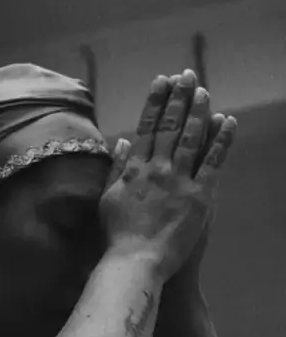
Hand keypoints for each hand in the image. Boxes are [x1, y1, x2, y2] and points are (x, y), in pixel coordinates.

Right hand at [99, 69, 235, 280]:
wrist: (135, 261)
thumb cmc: (117, 235)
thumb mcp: (108, 199)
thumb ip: (116, 169)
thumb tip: (121, 141)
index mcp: (133, 168)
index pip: (146, 127)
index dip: (155, 102)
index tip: (162, 81)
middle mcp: (156, 168)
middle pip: (170, 126)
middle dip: (179, 98)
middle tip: (187, 75)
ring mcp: (178, 180)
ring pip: (191, 138)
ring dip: (199, 111)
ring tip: (204, 90)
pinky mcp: (199, 196)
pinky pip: (212, 163)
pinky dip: (221, 141)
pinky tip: (228, 121)